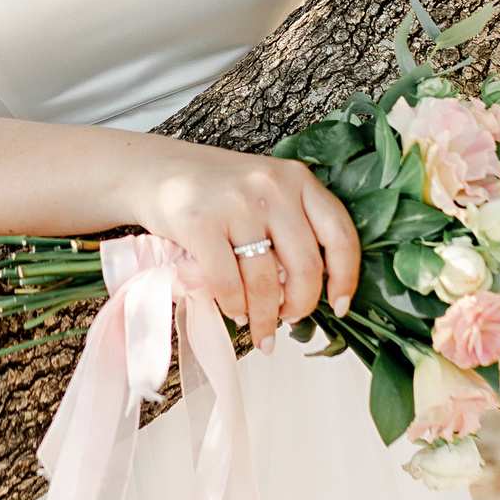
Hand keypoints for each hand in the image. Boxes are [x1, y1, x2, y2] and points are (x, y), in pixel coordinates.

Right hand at [117, 144, 361, 348]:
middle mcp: (272, 187)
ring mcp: (236, 204)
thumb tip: (307, 292)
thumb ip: (290, 227)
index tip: (340, 306)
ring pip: (266, 282)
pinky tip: (236, 313)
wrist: (154, 170)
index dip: (345, 278)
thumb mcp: (264, 192)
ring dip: (265, 318)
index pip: (339, 234)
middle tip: (290, 320)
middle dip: (301, 306)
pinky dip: (235, 307)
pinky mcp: (200, 223)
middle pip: (306, 267)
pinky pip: (228, 284)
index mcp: (297, 179)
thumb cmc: (216, 190)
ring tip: (260, 330)